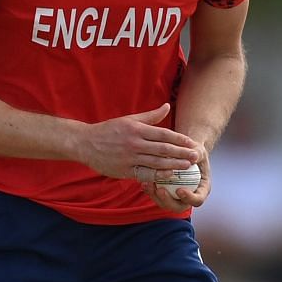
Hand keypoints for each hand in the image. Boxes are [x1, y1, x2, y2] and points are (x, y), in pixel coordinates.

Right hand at [78, 104, 201, 183]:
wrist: (85, 143)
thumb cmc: (109, 130)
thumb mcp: (129, 119)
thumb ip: (150, 116)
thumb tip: (167, 106)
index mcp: (137, 129)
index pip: (164, 134)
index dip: (180, 139)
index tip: (192, 143)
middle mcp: (135, 143)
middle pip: (163, 149)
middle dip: (182, 153)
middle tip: (196, 156)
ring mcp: (130, 158)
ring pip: (156, 162)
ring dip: (174, 165)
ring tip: (187, 166)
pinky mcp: (125, 170)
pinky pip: (145, 174)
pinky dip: (158, 175)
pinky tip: (169, 175)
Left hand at [140, 156, 209, 212]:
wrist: (186, 151)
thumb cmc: (194, 150)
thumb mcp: (198, 150)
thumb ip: (197, 154)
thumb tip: (194, 156)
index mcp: (201, 190)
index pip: (197, 200)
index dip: (189, 198)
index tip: (180, 190)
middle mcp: (189, 197)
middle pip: (179, 207)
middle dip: (168, 201)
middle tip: (160, 190)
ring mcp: (176, 197)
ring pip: (165, 203)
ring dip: (155, 196)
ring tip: (148, 184)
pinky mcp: (165, 193)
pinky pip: (156, 196)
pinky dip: (150, 190)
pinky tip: (144, 181)